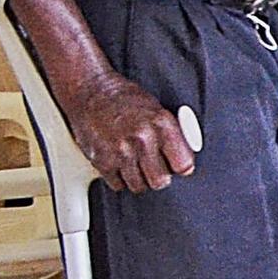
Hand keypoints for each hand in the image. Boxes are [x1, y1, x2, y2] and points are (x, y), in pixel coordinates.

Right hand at [60, 71, 193, 193]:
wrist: (92, 92)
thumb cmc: (126, 100)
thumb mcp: (158, 110)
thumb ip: (173, 135)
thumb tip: (186, 160)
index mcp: (162, 124)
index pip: (183, 164)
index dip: (182, 167)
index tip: (178, 166)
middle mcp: (142, 139)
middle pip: (160, 181)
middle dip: (159, 177)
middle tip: (155, 168)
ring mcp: (120, 152)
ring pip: (138, 186)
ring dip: (140, 179)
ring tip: (136, 164)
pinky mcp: (101, 161)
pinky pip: (118, 185)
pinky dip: (120, 179)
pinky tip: (121, 163)